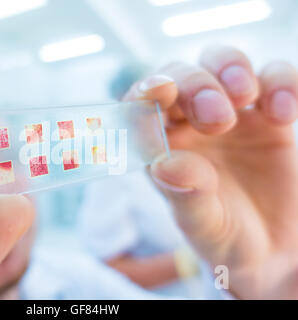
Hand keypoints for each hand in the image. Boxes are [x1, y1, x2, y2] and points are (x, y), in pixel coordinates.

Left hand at [124, 46, 297, 298]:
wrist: (274, 249)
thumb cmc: (226, 238)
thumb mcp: (204, 226)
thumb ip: (185, 196)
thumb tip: (165, 164)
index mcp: (162, 146)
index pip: (142, 106)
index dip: (146, 92)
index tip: (161, 90)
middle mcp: (189, 124)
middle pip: (181, 75)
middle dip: (196, 86)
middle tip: (219, 120)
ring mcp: (231, 114)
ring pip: (220, 62)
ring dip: (229, 69)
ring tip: (244, 99)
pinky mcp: (270, 115)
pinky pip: (274, 78)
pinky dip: (280, 83)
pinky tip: (283, 115)